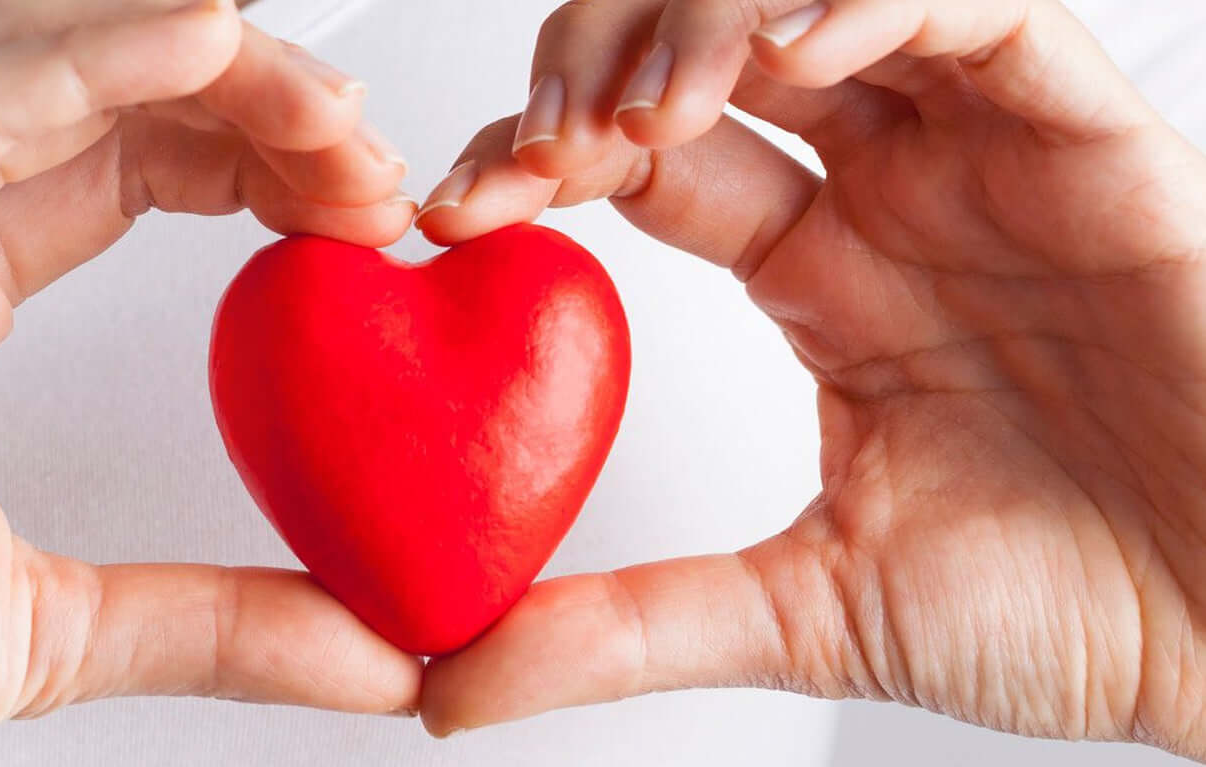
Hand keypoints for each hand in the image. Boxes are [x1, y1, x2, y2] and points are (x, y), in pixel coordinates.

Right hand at [0, 1, 422, 762]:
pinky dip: (83, 61)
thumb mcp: (53, 631)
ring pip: (23, 57)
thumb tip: (386, 652)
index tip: (371, 205)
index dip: (252, 148)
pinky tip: (205, 43)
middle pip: (85, 82)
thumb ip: (217, 620)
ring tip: (324, 102)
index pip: (117, 154)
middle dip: (245, 88)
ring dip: (195, 56)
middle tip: (374, 153)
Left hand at [410, 0, 1205, 755]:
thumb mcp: (805, 613)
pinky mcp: (1085, 130)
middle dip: (594, 68)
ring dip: (706, 26)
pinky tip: (790, 50)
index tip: (448, 213)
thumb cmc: (1083, 606)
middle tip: (538, 149)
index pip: (635, 157)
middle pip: (700, 47)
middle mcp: (888, 190)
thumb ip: (623, 628)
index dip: (533, 157)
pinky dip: (868, 0)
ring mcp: (980, 150)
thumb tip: (444, 687)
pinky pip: (981, 7)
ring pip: (813, 2)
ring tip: (640, 113)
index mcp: (816, 273)